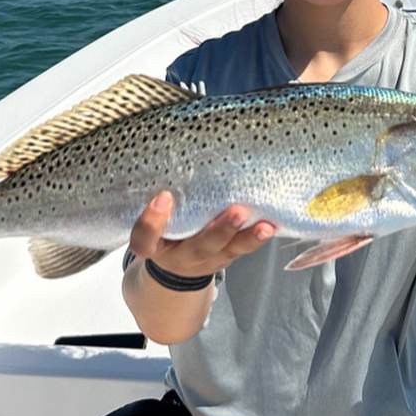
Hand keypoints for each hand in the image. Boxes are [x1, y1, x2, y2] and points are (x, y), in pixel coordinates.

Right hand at [129, 191, 275, 277]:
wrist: (175, 266)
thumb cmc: (162, 228)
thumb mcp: (150, 218)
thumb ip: (154, 196)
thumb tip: (169, 149)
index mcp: (153, 245)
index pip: (143, 239)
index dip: (151, 222)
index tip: (163, 197)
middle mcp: (180, 255)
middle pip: (199, 246)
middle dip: (220, 229)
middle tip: (237, 212)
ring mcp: (206, 259)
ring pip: (228, 249)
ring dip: (248, 236)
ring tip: (265, 226)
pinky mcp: (226, 257)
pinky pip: (242, 249)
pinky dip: (257, 237)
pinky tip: (271, 225)